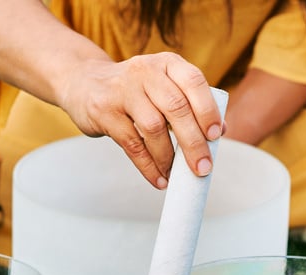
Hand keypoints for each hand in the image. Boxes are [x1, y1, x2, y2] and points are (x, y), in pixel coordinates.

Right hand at [58, 52, 223, 188]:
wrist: (84, 82)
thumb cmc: (135, 90)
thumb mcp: (162, 85)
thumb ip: (189, 103)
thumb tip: (221, 132)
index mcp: (167, 63)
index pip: (194, 82)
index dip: (208, 109)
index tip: (216, 136)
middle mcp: (145, 71)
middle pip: (176, 108)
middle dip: (193, 142)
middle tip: (203, 168)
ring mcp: (122, 91)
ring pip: (153, 128)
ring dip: (168, 158)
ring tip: (176, 175)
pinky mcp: (104, 112)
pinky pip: (132, 145)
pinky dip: (148, 166)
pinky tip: (159, 179)